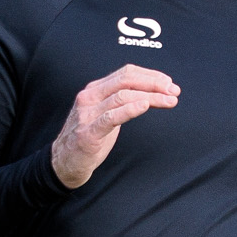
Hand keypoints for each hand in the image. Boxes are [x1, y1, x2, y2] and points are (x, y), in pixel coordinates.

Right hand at [51, 66, 179, 188]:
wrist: (63, 162)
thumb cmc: (88, 138)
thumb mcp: (105, 115)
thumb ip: (121, 103)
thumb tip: (149, 95)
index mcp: (95, 90)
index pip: (126, 73)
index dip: (150, 75)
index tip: (168, 83)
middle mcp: (90, 97)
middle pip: (126, 80)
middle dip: (153, 83)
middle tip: (173, 90)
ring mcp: (88, 114)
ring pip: (123, 96)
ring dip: (150, 96)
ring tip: (169, 100)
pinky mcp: (88, 132)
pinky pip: (111, 116)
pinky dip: (130, 109)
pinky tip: (145, 106)